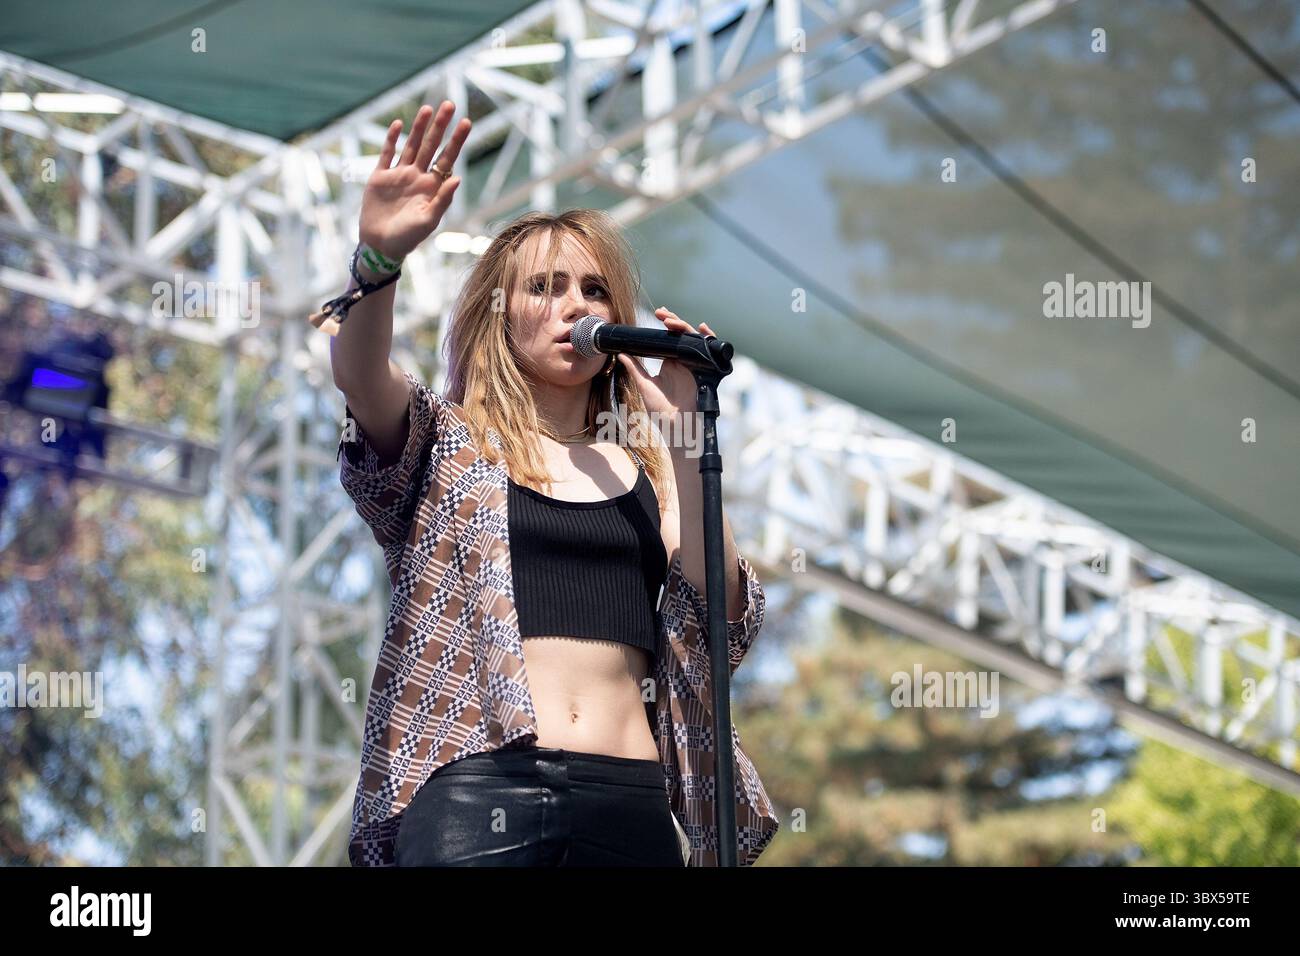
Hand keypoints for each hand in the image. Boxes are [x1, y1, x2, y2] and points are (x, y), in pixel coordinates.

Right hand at [358, 102, 470, 261]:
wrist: (381, 246)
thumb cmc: (408, 238)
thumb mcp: (428, 220)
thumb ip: (443, 199)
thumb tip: (457, 177)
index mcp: (432, 186)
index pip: (447, 158)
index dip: (456, 140)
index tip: (467, 122)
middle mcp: (417, 176)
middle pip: (431, 146)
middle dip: (440, 126)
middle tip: (449, 104)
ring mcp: (398, 175)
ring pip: (411, 145)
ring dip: (419, 127)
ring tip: (428, 108)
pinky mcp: (380, 178)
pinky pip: (386, 154)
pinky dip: (391, 139)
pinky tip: (398, 124)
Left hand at [616, 306, 715, 421]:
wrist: (676, 426)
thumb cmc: (660, 410)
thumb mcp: (644, 385)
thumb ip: (634, 368)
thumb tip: (620, 354)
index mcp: (671, 362)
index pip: (670, 337)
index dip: (666, 325)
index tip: (657, 314)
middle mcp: (684, 361)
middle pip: (682, 334)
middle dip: (673, 321)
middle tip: (661, 313)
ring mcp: (695, 364)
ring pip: (693, 338)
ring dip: (684, 326)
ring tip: (671, 321)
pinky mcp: (706, 370)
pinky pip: (712, 350)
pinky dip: (710, 338)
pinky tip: (702, 328)